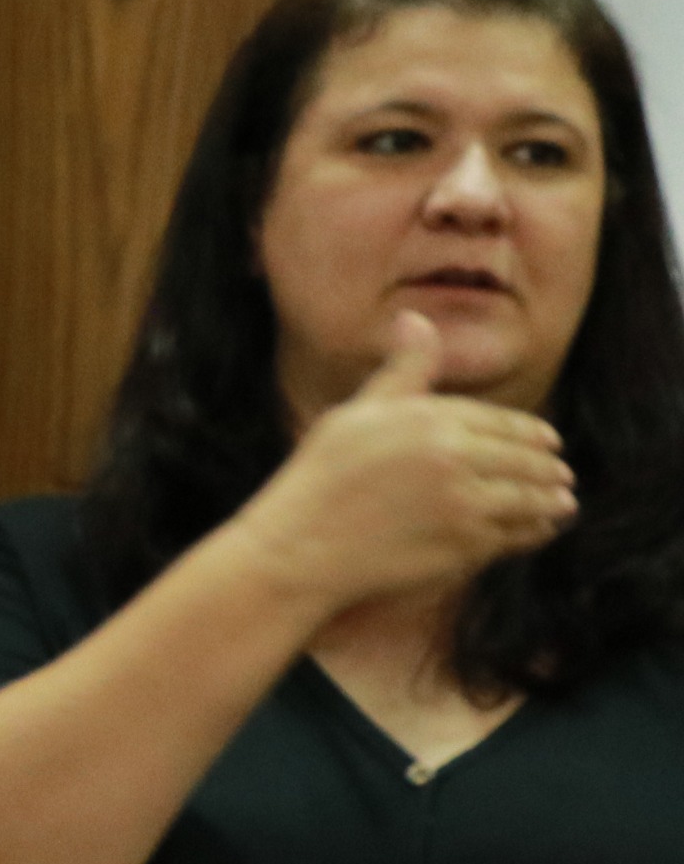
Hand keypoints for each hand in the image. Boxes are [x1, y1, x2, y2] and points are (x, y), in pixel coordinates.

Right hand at [229, 312, 574, 611]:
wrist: (302, 546)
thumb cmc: (322, 476)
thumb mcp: (358, 412)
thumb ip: (402, 369)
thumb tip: (416, 317)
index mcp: (429, 418)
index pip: (501, 421)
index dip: (530, 432)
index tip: (549, 440)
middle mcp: (452, 456)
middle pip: (523, 458)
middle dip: (548, 467)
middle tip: (562, 473)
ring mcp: (463, 502)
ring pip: (528, 497)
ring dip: (551, 499)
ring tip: (562, 501)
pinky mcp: (465, 544)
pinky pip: (516, 533)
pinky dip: (536, 530)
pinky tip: (541, 528)